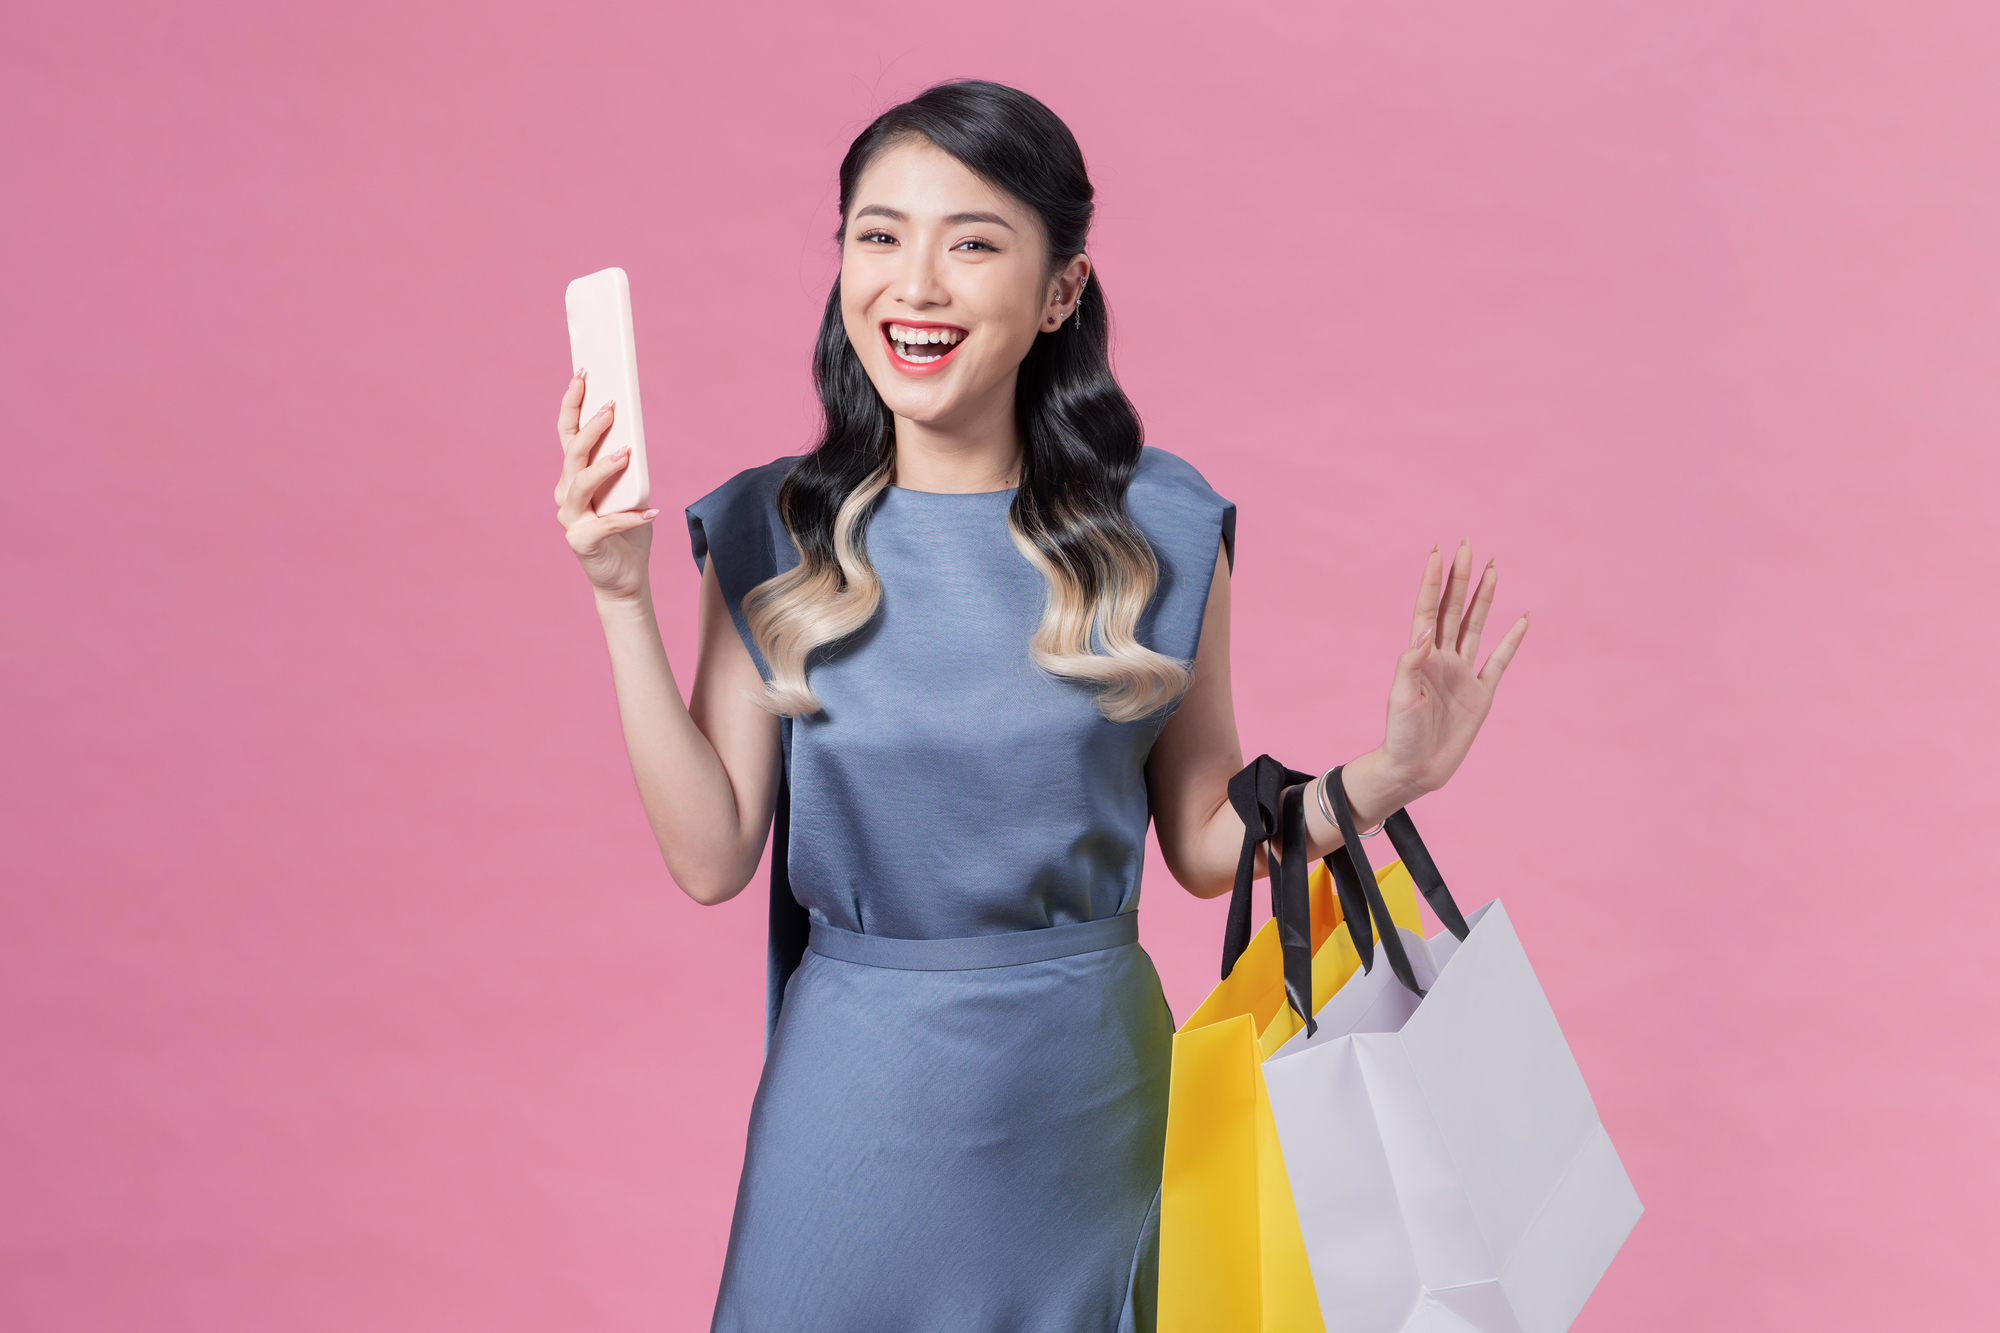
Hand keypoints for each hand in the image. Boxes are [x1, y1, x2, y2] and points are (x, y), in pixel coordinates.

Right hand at [554, 370, 656, 602]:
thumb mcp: (632, 490)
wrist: (626, 579)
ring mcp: (570, 518)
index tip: (584, 373)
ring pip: (580, 483)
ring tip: (626, 452)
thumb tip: (633, 433)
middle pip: (571, 452)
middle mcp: (567, 494)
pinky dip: (630, 517)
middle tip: (610, 406)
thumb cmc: (629, 530)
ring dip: (603, 465)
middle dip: (590, 425)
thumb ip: (627, 465)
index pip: (568, 433)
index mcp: (574, 476)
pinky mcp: (581, 542)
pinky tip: (651, 512)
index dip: (573, 403)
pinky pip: (605, 524)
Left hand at [1378, 541, 1528, 798]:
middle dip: (1460, 578)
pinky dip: (1511, 640)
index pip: (1429, 610)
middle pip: (1453, 609)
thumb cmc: (1401, 736)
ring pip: (1475, 626)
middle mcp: (1442, 659)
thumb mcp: (1402, 699)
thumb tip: (1425, 630)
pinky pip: (1499, 661)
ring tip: (1491, 568)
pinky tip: (1521, 619)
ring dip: (1483, 598)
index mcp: (1421, 657)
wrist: (1415, 770)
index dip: (1433, 581)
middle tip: (1467, 545)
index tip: (1438, 552)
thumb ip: (1411, 664)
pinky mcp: (1481, 694)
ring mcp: (1463, 675)